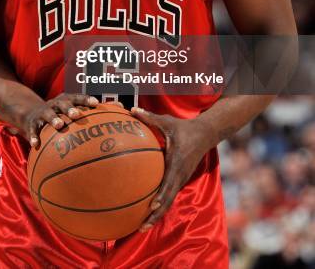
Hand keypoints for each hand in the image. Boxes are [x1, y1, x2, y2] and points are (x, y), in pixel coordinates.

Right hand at [18, 93, 98, 146]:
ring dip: (53, 118)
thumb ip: (95, 110)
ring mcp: (43, 113)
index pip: (77, 98)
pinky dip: (34, 136)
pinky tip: (36, 144)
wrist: (32, 114)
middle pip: (63, 104)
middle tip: (76, 115)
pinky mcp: (32, 123)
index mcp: (67, 100)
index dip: (86, 100)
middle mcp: (55, 104)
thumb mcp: (73, 109)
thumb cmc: (61, 114)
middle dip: (69, 108)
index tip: (96, 103)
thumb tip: (121, 106)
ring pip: (48, 114)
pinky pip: (33, 129)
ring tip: (59, 125)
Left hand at [131, 107, 213, 231]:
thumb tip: (131, 110)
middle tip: (141, 227)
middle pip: (168, 200)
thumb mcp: (167, 122)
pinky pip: (170, 196)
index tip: (151, 206)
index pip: (169, 183)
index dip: (161, 196)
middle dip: (156, 214)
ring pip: (169, 201)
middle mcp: (180, 175)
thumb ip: (149, 118)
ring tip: (142, 226)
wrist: (205, 133)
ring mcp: (181, 179)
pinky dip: (161, 206)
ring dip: (157, 214)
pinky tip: (149, 212)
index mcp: (177, 163)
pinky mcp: (180, 180)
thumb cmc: (184, 127)